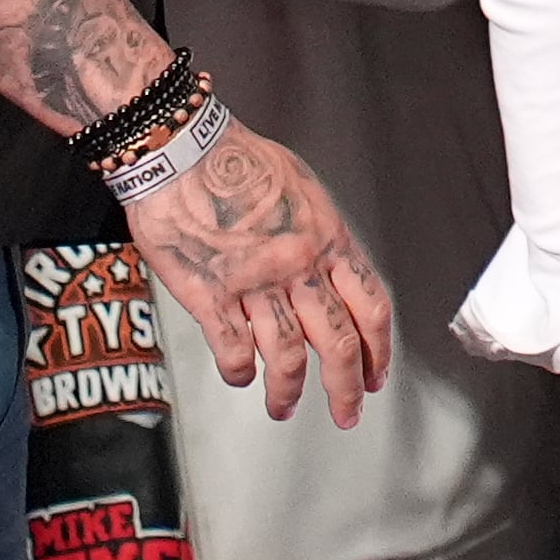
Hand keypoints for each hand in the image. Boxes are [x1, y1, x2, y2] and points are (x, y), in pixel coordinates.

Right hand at [123, 114, 394, 427]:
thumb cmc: (237, 159)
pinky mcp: (212, 294)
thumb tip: (329, 264)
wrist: (183, 147)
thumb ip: (318, 232)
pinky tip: (240, 376)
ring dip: (288, 391)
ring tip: (283, 408)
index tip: (376, 373)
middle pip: (337, 341)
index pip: (369, 305)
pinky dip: (239, 371)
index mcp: (328, 238)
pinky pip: (234, 348)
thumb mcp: (302, 187)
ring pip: (288, 356)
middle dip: (346, 386)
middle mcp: (299, 265)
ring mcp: (256, 282)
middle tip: (347, 413)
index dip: (377, 348)